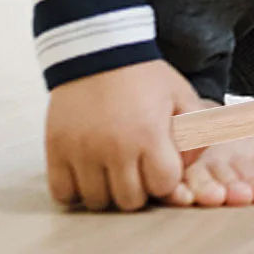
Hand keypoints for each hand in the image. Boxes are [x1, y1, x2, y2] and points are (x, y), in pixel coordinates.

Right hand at [45, 57, 203, 211]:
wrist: (98, 51)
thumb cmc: (143, 75)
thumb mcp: (180, 94)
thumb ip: (196, 130)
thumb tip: (191, 165)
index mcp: (149, 134)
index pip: (163, 186)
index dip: (165, 178)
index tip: (159, 163)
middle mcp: (114, 148)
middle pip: (130, 201)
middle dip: (138, 189)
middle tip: (135, 169)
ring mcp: (82, 152)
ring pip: (97, 202)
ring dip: (107, 191)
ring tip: (111, 169)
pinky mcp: (56, 151)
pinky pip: (64, 194)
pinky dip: (76, 191)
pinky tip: (87, 173)